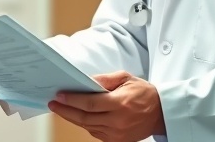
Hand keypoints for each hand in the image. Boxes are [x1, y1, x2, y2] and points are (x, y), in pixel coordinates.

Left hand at [48, 71, 165, 141]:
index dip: (71, 100)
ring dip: (73, 118)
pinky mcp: (117, 141)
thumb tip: (85, 80)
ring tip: (62, 109)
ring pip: (87, 126)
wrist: (160, 113)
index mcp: (120, 104)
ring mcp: (116, 134)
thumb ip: (104, 79)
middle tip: (53, 104)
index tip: (59, 96)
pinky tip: (79, 116)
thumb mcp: (125, 78)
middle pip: (84, 118)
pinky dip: (86, 124)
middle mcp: (117, 121)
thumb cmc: (143, 93)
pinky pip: (95, 133)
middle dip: (65, 111)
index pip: (89, 103)